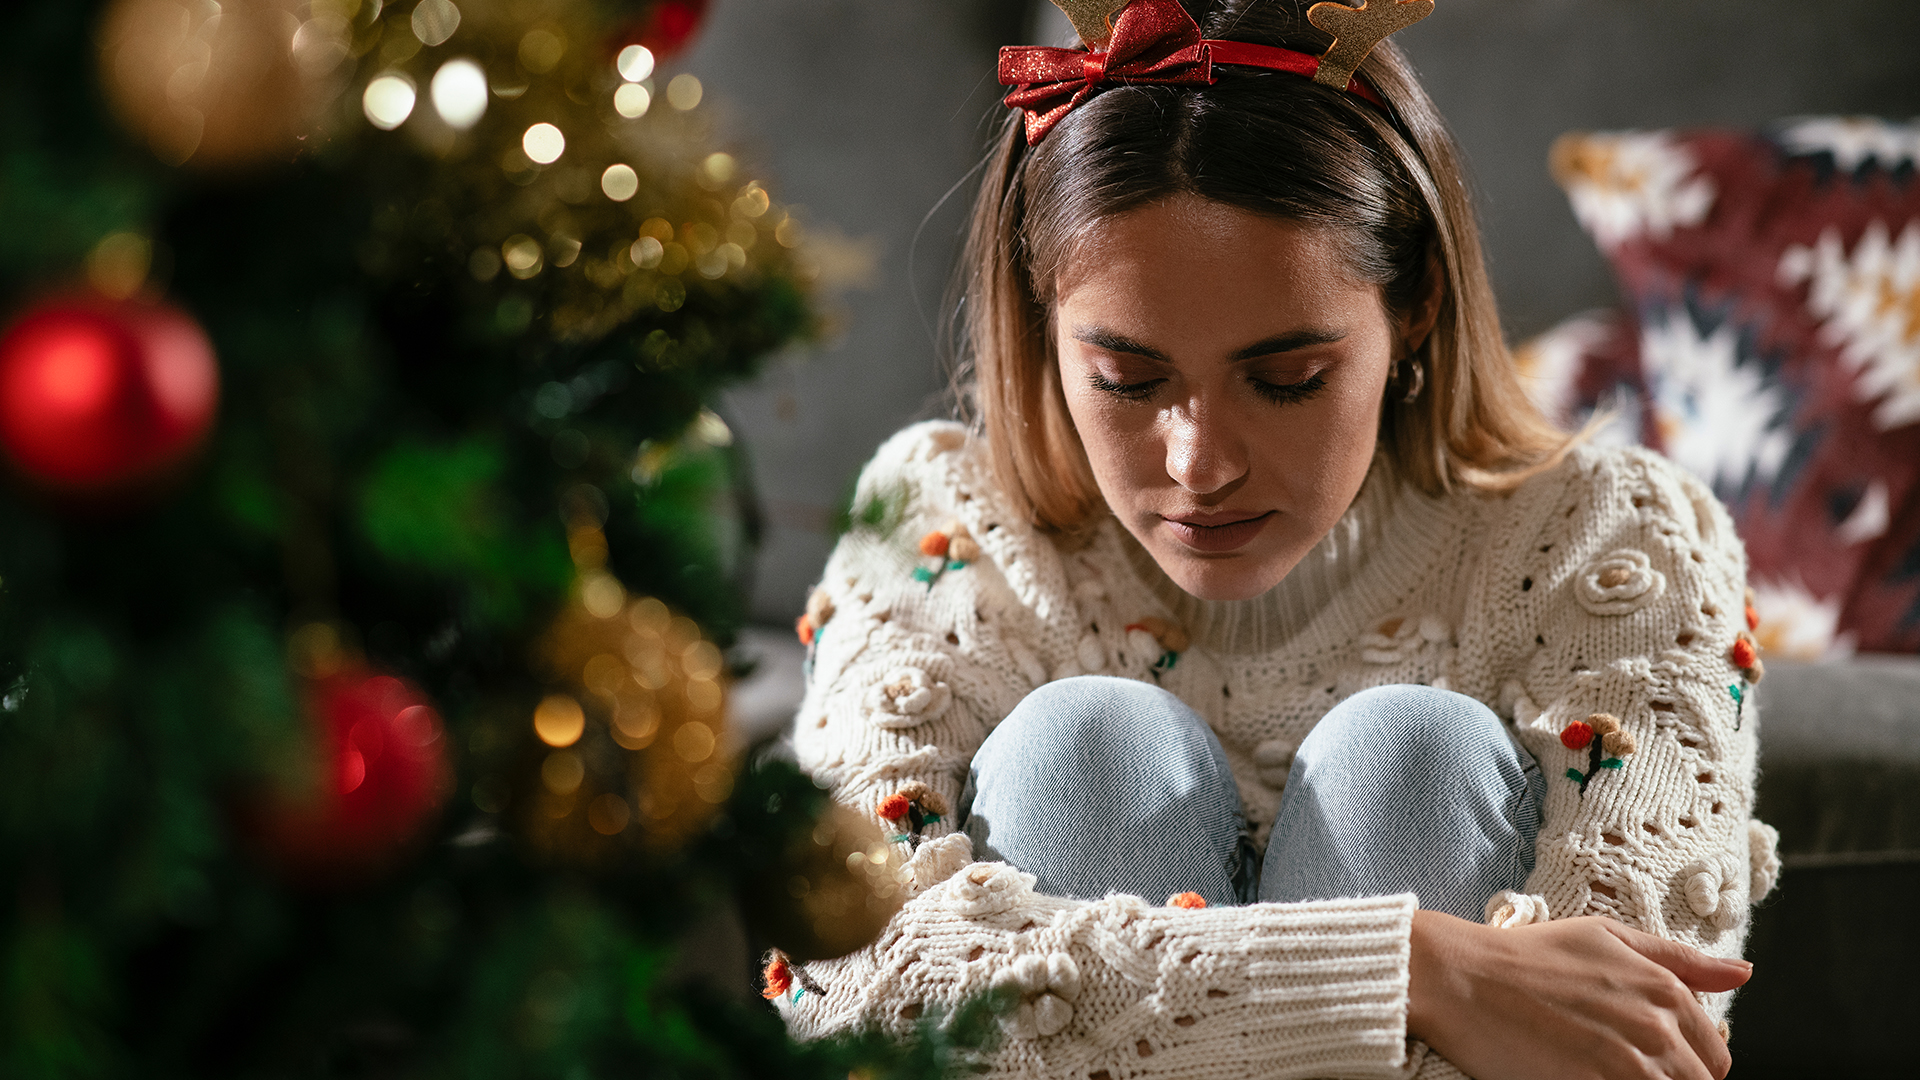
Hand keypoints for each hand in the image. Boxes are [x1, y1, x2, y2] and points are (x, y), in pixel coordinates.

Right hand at [1407, 910, 1751, 1079]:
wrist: (1462, 979)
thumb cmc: (1527, 956)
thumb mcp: (1606, 937)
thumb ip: (1679, 959)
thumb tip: (1743, 973)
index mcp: (1665, 989)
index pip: (1714, 1056)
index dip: (1687, 1065)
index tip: (1647, 1063)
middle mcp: (1656, 1028)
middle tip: (1618, 1068)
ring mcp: (1627, 1064)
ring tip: (1599, 1070)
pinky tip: (1582, 1076)